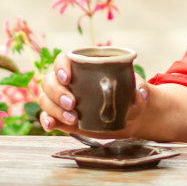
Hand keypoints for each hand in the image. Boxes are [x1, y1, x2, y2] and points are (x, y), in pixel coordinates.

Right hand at [36, 55, 150, 138]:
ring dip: (54, 108)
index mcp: (83, 66)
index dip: (61, 66)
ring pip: (46, 99)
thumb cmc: (131, 96)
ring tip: (73, 119)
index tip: (68, 78)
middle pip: (49, 80)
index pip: (63, 59)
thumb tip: (139, 93)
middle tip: (72, 103)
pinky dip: (46, 120)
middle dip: (57, 92)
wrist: (129, 117)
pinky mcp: (62, 117)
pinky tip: (51, 126)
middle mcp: (68, 82)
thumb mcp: (138, 91)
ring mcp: (62, 100)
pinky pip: (47, 116)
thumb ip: (140, 90)